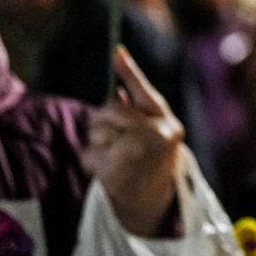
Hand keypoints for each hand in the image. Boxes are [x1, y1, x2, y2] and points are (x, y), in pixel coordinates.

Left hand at [80, 47, 183, 236]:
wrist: (154, 204)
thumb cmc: (152, 162)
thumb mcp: (154, 135)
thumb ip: (138, 114)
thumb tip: (117, 92)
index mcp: (167, 122)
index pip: (145, 91)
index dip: (129, 70)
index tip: (116, 51)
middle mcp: (157, 134)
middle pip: (110, 110)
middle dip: (104, 121)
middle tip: (112, 137)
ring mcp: (138, 152)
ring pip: (97, 130)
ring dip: (97, 142)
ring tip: (114, 157)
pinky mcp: (117, 170)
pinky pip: (88, 152)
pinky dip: (91, 161)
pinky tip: (106, 170)